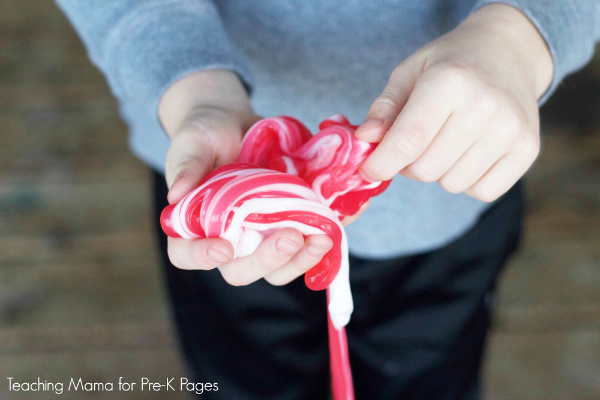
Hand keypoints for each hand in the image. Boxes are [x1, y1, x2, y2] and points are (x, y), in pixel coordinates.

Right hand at [159, 70, 361, 286]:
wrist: (238, 126)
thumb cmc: (206, 135)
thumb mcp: (193, 142)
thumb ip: (186, 165)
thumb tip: (175, 194)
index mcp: (194, 226)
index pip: (186, 254)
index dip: (201, 257)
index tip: (223, 247)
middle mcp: (228, 241)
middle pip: (240, 270)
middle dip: (267, 260)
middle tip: (291, 236)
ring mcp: (260, 239)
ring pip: (278, 269)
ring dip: (301, 260)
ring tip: (322, 237)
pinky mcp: (288, 229)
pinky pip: (305, 248)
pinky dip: (324, 241)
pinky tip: (337, 224)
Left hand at [355, 4, 552, 201]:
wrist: (508, 53)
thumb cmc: (450, 65)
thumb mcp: (409, 73)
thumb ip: (384, 108)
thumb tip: (365, 140)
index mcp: (449, 82)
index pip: (408, 141)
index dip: (381, 164)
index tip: (368, 169)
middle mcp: (485, 107)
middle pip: (425, 169)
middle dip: (409, 164)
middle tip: (416, 142)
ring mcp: (511, 131)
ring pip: (451, 184)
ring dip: (439, 171)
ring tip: (447, 141)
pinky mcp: (528, 150)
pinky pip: (481, 192)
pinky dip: (467, 180)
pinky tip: (469, 152)